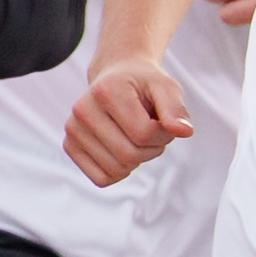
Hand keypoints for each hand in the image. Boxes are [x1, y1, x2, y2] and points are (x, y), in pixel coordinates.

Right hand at [65, 59, 199, 186]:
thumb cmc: (144, 85)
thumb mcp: (166, 88)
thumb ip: (176, 109)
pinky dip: (119, 171)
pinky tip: (121, 149)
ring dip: (137, 160)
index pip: (143, 134)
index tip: (165, 122)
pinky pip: (101, 178)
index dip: (164, 135)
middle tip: (152, 132)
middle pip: (129, 156)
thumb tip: (184, 131)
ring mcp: (73, 129)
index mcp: (106, 91)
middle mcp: (82, 110)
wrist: (117, 77)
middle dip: (152, 150)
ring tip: (136, 137)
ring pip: (116, 170)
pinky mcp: (70, 146)